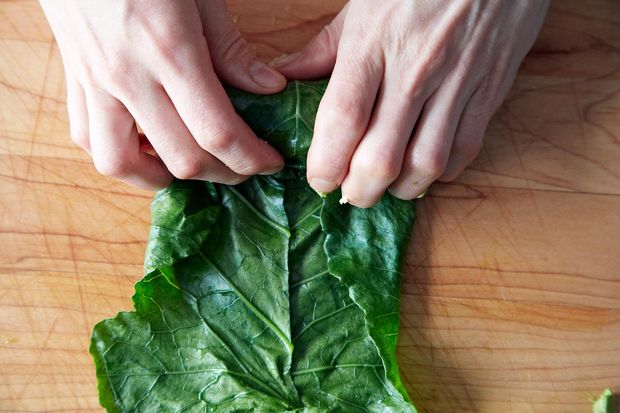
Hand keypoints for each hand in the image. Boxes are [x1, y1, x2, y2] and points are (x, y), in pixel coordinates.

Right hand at [41, 0, 286, 189]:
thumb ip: (233, 51)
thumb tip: (268, 90)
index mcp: (171, 51)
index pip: (218, 133)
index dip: (251, 158)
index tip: (269, 162)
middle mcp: (129, 76)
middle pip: (181, 158)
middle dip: (223, 173)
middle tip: (243, 167)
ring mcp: (94, 81)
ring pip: (120, 164)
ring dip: (161, 178)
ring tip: (190, 169)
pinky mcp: (73, 79)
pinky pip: (85, 138)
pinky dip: (117, 156)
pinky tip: (144, 147)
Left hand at [275, 0, 548, 206]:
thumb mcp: (362, 4)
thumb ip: (323, 49)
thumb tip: (284, 78)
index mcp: (372, 45)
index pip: (341, 120)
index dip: (325, 164)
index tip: (318, 179)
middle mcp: (414, 69)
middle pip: (380, 157)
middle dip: (359, 191)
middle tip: (351, 194)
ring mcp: (457, 81)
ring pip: (425, 164)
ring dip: (401, 189)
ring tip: (388, 187)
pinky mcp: (491, 88)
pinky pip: (465, 149)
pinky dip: (442, 172)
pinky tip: (426, 168)